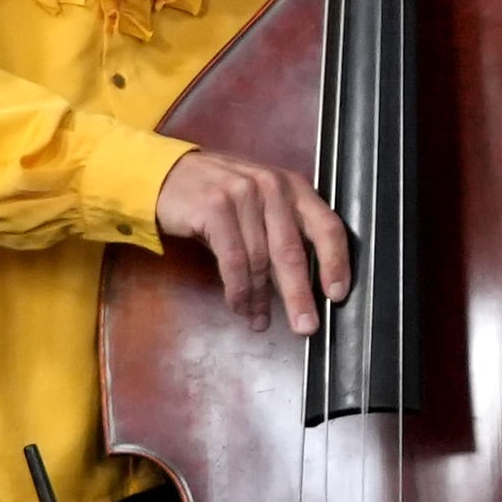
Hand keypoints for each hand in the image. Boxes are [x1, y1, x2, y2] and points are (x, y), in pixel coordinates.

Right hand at [156, 150, 349, 334]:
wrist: (164, 175)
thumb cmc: (218, 196)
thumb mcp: (259, 205)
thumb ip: (283, 233)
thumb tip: (302, 286)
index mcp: (294, 186)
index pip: (327, 226)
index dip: (336, 262)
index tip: (337, 294)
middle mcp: (273, 187)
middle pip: (292, 251)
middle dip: (299, 294)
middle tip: (305, 326)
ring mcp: (244, 194)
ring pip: (259, 261)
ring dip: (260, 298)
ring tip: (258, 319)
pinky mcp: (215, 208)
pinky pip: (233, 260)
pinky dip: (238, 289)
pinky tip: (239, 305)